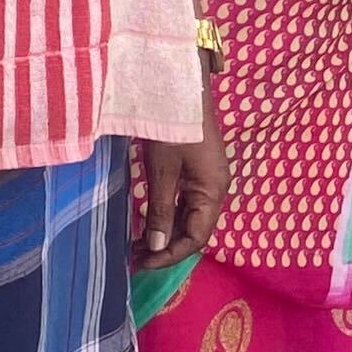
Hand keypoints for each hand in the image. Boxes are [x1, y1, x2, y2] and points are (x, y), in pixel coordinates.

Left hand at [136, 131, 229, 260]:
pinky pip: (186, 202)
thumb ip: (161, 211)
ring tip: (137, 244)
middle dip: (166, 247)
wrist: (181, 87)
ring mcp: (209, 179)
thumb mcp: (162, 171)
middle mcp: (216, 189)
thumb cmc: (172, 127)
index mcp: (213, 192)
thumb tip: (158, 246)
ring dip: (166, 232)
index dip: (170, 255)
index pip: (196, 238)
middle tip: (134, 257)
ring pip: (190, 217)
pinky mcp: (199, 170)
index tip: (142, 263)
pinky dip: (168, 215)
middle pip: (195, 230)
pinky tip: (149, 220)